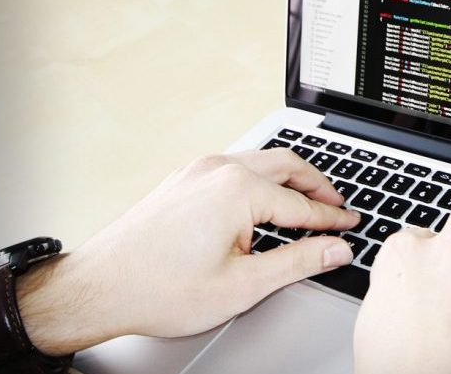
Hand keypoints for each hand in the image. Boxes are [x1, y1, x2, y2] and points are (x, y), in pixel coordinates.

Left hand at [15, 149, 359, 355]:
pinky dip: (262, 178)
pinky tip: (266, 198)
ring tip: (309, 200)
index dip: (332, 220)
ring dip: (291, 178)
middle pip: (288, 166)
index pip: (303, 205)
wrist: (99, 287)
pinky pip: (237, 166)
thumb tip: (335, 249)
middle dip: (318, 187)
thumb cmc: (159, 289)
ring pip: (262, 160)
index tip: (350, 226)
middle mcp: (220, 170)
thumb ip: (298, 262)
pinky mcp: (185, 178)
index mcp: (239, 190)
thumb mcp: (243, 285)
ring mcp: (199, 170)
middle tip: (338, 207)